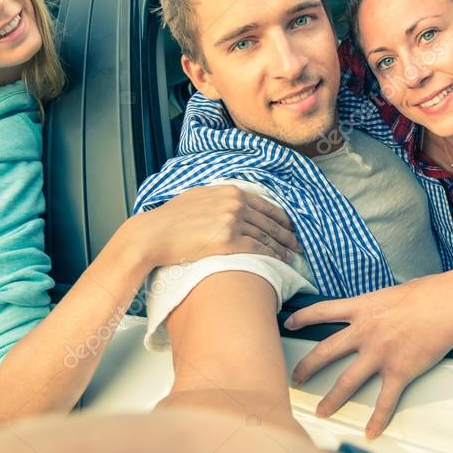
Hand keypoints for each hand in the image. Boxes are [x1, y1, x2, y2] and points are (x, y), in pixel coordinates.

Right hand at [119, 185, 301, 272]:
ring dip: (282, 247)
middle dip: (287, 234)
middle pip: (270, 221)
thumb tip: (232, 201)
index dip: (281, 217)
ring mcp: (232, 221)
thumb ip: (219, 197)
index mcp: (230, 191)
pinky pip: (257, 249)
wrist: (153, 234)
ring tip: (291, 255)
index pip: (264, 205)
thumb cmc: (171, 218)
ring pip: (266, 236)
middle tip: (299, 243)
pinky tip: (279, 261)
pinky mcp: (228, 241)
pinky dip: (271, 256)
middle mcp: (235, 203)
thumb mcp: (198, 196)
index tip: (290, 225)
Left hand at [285, 274, 452, 437]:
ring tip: (321, 412)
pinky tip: (371, 431)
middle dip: (306, 367)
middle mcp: (364, 332)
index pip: (322, 311)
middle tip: (295, 378)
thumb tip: (380, 308)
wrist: (449, 304)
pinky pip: (384, 401)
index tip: (290, 323)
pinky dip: (377, 419)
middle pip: (325, 352)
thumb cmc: (428, 293)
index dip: (302, 318)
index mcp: (361, 308)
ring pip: (347, 382)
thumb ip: (379, 304)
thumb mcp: (392, 293)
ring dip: (331, 399)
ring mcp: (379, 354)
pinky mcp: (399, 371)